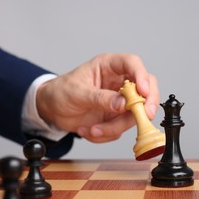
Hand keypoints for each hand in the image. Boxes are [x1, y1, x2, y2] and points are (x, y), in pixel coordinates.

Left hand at [36, 53, 159, 142]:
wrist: (51, 110)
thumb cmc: (61, 92)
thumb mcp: (78, 93)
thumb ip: (101, 98)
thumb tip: (123, 104)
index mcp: (109, 66)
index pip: (133, 64)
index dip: (142, 76)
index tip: (143, 91)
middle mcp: (119, 82)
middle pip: (147, 89)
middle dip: (146, 104)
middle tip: (144, 116)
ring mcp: (120, 101)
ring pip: (134, 115)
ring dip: (115, 127)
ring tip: (93, 130)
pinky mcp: (117, 118)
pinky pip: (121, 129)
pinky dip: (106, 134)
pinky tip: (89, 130)